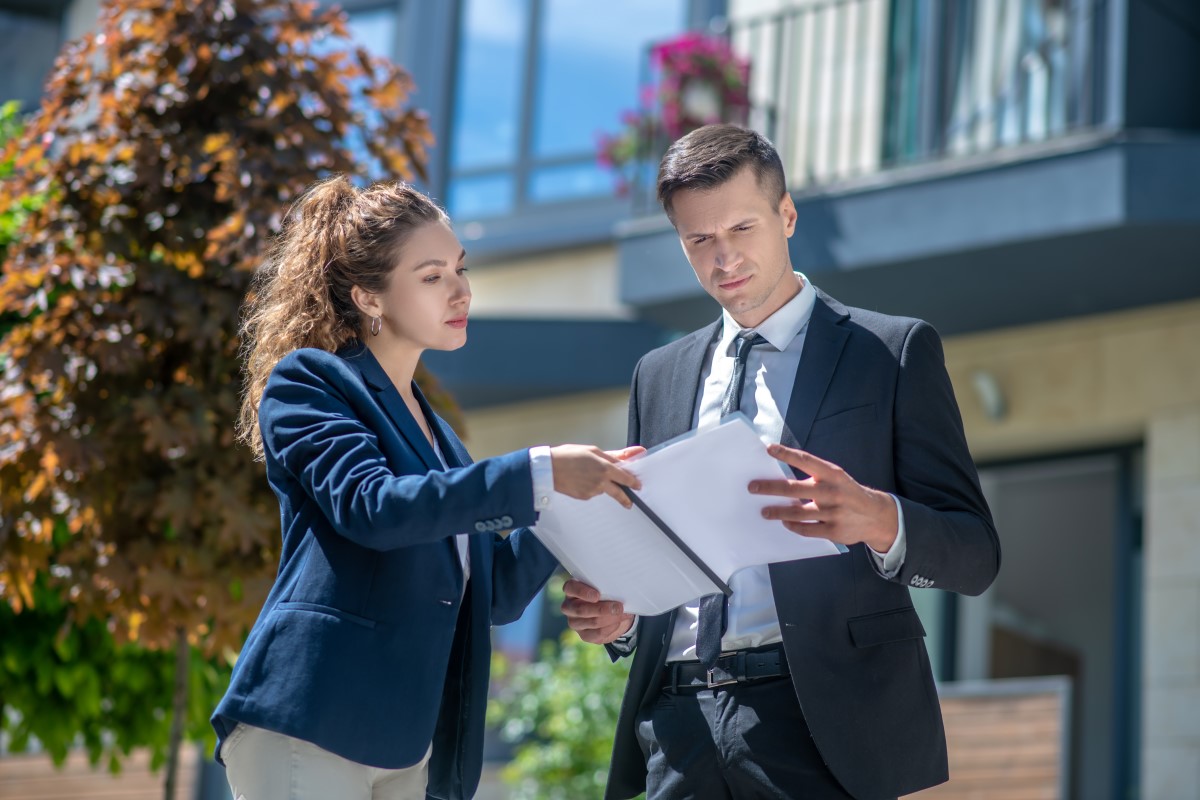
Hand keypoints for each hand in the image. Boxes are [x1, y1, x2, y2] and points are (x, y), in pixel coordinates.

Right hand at [550, 445, 642, 508]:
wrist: (548, 469)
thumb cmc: (569, 455)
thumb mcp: (593, 451)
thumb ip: (615, 455)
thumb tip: (637, 451)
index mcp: (605, 468)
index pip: (626, 478)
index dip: (633, 482)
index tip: (637, 485)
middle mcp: (601, 482)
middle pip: (619, 493)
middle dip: (625, 498)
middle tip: (629, 502)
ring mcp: (592, 491)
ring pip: (603, 490)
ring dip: (602, 485)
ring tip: (586, 474)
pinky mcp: (583, 497)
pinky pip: (592, 493)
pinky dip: (590, 487)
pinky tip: (580, 479)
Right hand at [561, 579, 634, 643]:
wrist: (611, 612)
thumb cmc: (605, 594)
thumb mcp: (604, 587)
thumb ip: (605, 587)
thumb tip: (617, 591)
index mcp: (571, 590)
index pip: (570, 588)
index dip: (582, 592)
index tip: (597, 595)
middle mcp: (569, 607)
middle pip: (581, 609)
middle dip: (602, 609)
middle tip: (618, 607)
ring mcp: (574, 622)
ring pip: (592, 622)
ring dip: (611, 618)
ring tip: (623, 614)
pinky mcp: (584, 635)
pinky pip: (598, 633)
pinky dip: (611, 627)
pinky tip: (618, 622)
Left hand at [749, 443, 897, 551]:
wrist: (877, 516)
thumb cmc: (847, 493)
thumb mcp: (836, 479)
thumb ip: (814, 477)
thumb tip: (781, 475)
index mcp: (833, 474)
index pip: (806, 461)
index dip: (787, 454)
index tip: (769, 449)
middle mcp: (832, 492)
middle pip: (795, 489)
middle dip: (771, 487)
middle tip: (753, 487)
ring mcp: (833, 512)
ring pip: (797, 512)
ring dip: (777, 511)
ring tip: (764, 511)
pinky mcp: (833, 531)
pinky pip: (806, 529)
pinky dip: (793, 526)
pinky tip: (784, 523)